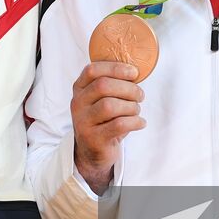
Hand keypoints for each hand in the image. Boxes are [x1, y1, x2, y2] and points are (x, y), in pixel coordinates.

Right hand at [71, 61, 144, 193]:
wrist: (92, 150)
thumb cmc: (103, 119)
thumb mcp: (102, 98)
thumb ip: (113, 83)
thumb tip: (136, 71)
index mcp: (79, 88)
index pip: (92, 70)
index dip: (115, 68)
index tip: (134, 72)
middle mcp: (77, 103)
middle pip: (103, 86)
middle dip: (128, 88)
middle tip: (140, 95)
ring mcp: (83, 122)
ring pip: (110, 106)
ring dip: (131, 106)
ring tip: (136, 110)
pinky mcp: (94, 138)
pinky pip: (118, 125)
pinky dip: (135, 122)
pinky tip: (140, 123)